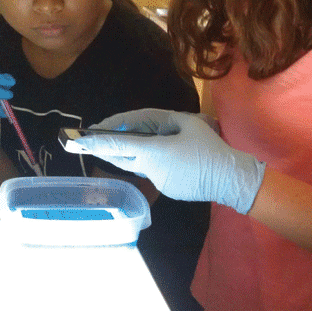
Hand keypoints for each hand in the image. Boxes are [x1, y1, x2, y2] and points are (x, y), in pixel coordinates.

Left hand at [70, 109, 265, 213]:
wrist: (230, 179)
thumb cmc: (210, 148)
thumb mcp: (191, 123)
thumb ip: (167, 120)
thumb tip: (155, 123)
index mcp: (153, 151)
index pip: (119, 145)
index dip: (98, 142)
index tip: (80, 139)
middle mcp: (150, 169)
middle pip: (123, 158)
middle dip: (108, 149)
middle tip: (93, 139)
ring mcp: (158, 182)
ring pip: (139, 165)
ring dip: (135, 154)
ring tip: (134, 140)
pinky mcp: (168, 190)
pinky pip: (154, 172)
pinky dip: (154, 162)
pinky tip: (169, 156)